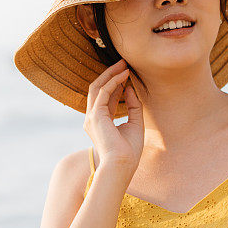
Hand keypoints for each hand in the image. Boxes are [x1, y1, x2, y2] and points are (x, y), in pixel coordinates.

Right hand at [84, 58, 143, 174]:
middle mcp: (93, 117)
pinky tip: (124, 75)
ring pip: (97, 87)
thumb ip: (133, 105)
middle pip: (98, 88)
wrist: (123, 164)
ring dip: (110, 74)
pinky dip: (113, 81)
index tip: (127, 73)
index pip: (106, 97)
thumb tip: (129, 88)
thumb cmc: (129, 150)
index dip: (116, 83)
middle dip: (110, 74)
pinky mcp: (95, 115)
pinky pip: (102, 92)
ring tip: (123, 64)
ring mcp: (92, 116)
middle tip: (123, 63)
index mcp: (101, 121)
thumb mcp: (135, 123)